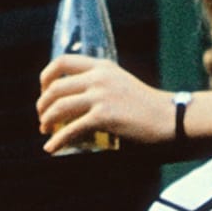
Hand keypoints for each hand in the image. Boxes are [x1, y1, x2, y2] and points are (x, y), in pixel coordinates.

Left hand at [37, 54, 173, 151]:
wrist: (169, 118)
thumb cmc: (145, 106)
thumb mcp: (120, 83)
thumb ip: (98, 84)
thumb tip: (73, 99)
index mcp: (102, 66)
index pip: (62, 61)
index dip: (46, 77)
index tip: (44, 92)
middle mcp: (98, 77)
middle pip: (56, 87)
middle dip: (43, 104)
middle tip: (42, 118)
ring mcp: (101, 96)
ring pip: (59, 107)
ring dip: (46, 121)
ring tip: (45, 131)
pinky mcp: (104, 117)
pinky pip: (71, 130)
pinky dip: (58, 141)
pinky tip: (51, 149)